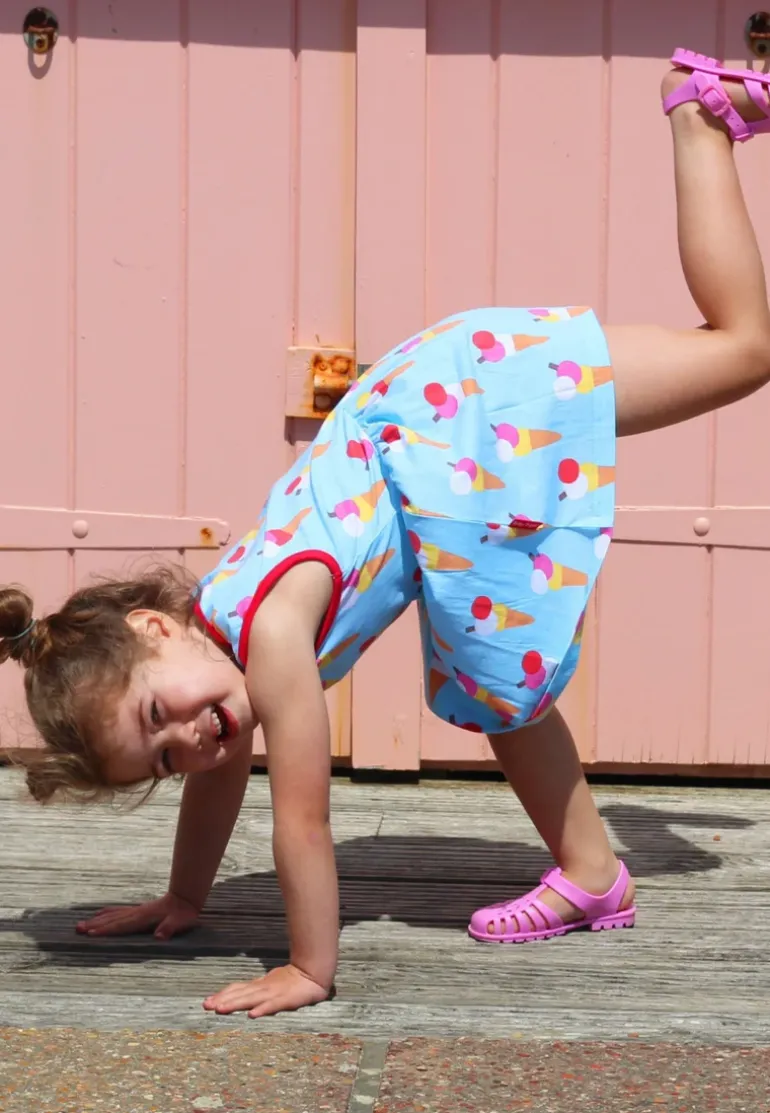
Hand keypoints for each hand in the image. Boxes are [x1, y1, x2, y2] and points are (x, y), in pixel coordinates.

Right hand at [75, 891, 200, 940]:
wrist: (185, 898)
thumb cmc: (183, 914)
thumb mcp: (180, 922)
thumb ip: (169, 928)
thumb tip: (159, 936)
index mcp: (144, 918)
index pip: (122, 925)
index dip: (107, 930)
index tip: (91, 934)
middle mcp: (136, 913)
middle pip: (112, 919)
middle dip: (95, 925)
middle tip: (78, 929)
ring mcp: (135, 910)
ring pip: (112, 915)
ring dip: (97, 919)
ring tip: (81, 924)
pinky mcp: (137, 910)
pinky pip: (117, 911)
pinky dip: (106, 912)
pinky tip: (99, 914)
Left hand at [203, 964, 329, 1018]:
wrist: (312, 974)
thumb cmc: (290, 981)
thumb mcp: (270, 985)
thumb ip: (256, 992)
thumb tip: (240, 999)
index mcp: (259, 986)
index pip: (237, 989)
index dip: (222, 995)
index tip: (207, 1001)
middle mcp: (263, 988)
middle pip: (240, 994)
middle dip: (223, 1000)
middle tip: (206, 1006)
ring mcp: (273, 993)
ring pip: (251, 999)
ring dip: (235, 1004)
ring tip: (220, 1009)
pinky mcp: (285, 999)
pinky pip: (272, 1005)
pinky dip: (262, 1009)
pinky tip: (252, 1015)